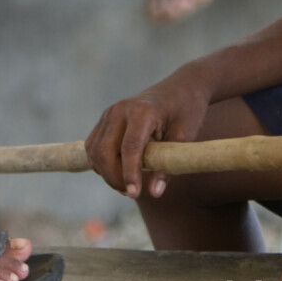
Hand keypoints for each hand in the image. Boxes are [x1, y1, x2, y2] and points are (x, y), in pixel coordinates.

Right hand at [84, 70, 209, 197]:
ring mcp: (110, 112)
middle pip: (105, 152)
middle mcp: (121, 110)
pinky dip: (100, 162)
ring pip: (95, 150)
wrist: (182, 86)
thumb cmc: (187, 110)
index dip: (129, 174)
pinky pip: (94, 145)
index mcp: (143, 111)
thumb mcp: (186, 136)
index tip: (135, 194)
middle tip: (132, 193)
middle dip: (114, 178)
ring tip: (126, 186)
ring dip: (105, 173)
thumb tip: (154, 193)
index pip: (129, 148)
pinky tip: (117, 173)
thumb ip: (168, 164)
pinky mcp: (106, 117)